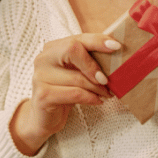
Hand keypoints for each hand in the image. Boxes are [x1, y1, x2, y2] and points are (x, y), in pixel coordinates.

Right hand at [11, 33, 119, 155]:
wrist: (44, 118)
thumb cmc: (64, 92)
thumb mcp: (75, 73)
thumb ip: (88, 61)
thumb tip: (115, 53)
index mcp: (52, 48)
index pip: (76, 39)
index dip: (97, 41)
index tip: (117, 46)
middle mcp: (43, 59)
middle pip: (72, 49)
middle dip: (93, 65)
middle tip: (107, 80)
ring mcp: (40, 76)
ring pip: (77, 77)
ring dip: (97, 87)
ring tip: (107, 93)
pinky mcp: (43, 95)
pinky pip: (75, 93)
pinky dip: (90, 97)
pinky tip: (98, 101)